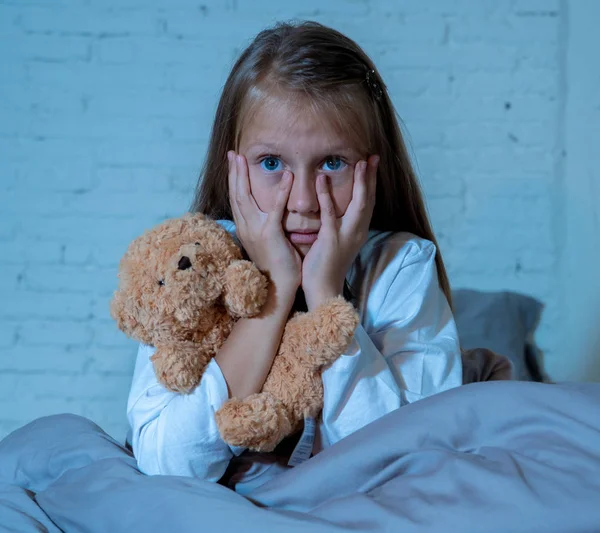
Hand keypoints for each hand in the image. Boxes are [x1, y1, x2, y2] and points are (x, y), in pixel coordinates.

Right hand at [228, 151, 300, 296]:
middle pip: (235, 194)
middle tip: (233, 154)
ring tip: (244, 159)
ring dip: (244, 176)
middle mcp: (246, 228)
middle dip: (233, 172)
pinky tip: (287, 176)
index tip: (233, 164)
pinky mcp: (270, 234)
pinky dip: (281, 191)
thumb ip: (265, 226)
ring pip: (246, 198)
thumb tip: (268, 214)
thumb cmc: (277, 266)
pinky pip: (275, 209)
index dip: (233, 180)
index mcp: (244, 229)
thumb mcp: (266, 242)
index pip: (236, 200)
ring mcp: (256, 230)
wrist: (278, 288)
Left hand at [302, 155, 378, 309]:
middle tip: (373, 157)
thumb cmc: (326, 266)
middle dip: (371, 177)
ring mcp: (346, 235)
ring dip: (360, 183)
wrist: (324, 289)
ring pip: (358, 204)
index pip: (368, 203)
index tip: (372, 164)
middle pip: (369, 199)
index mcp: (358, 231)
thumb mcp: (337, 242)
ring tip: (360, 163)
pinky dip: (327, 196)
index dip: (371, 183)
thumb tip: (336, 210)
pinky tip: (322, 180)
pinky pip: (330, 214)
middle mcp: (357, 231)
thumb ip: (339, 225)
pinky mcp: (331, 240)